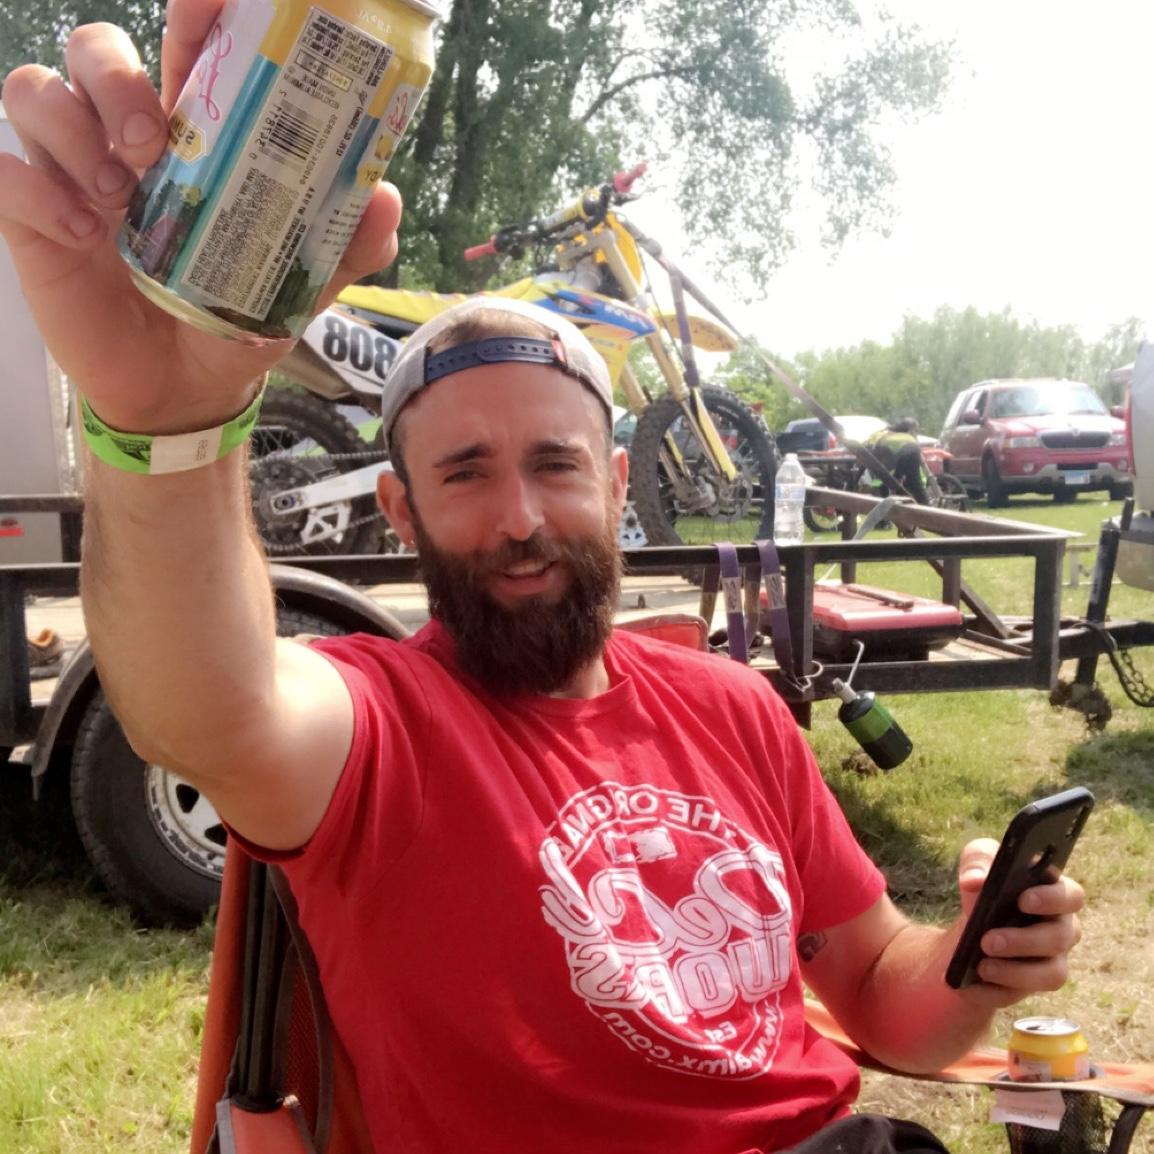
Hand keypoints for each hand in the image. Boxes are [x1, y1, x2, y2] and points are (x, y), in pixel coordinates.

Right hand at [0, 0, 400, 433]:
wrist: (184, 391)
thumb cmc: (234, 320)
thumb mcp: (299, 286)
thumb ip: (344, 245)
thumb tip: (386, 199)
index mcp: (196, 140)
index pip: (185, 50)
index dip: (192, 13)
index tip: (205, 0)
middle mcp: (127, 141)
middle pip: (93, 49)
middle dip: (115, 75)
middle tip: (152, 140)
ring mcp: (74, 174)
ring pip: (35, 91)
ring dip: (71, 129)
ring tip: (117, 196)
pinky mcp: (33, 218)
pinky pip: (4, 171)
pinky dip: (34, 190)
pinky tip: (82, 236)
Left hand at [954, 838, 1084, 1006]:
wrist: (968, 926)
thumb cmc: (985, 887)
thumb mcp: (978, 864)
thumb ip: (978, 860)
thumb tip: (974, 880)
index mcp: (1055, 895)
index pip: (1072, 896)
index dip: (1053, 898)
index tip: (1024, 899)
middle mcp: (1061, 930)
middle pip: (1062, 938)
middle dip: (1025, 940)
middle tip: (988, 940)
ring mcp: (1050, 962)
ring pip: (1052, 975)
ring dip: (1016, 972)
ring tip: (982, 966)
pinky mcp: (1028, 986)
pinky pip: (1019, 995)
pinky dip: (993, 991)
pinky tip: (970, 986)